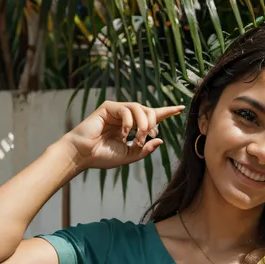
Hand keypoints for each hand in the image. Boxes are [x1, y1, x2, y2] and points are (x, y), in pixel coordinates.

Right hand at [62, 101, 184, 169]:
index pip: (152, 116)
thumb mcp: (129, 156)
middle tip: (148, 138)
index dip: (166, 112)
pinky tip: (123, 134)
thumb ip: (144, 149)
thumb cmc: (103, 156)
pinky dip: (128, 123)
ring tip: (138, 138)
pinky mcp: (108, 107)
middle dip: (153, 123)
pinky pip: (127, 109)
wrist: (84, 155)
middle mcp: (125, 117)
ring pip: (139, 108)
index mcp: (131, 127)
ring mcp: (117, 110)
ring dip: (143, 124)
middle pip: (149, 111)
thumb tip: (160, 140)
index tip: (181, 108)